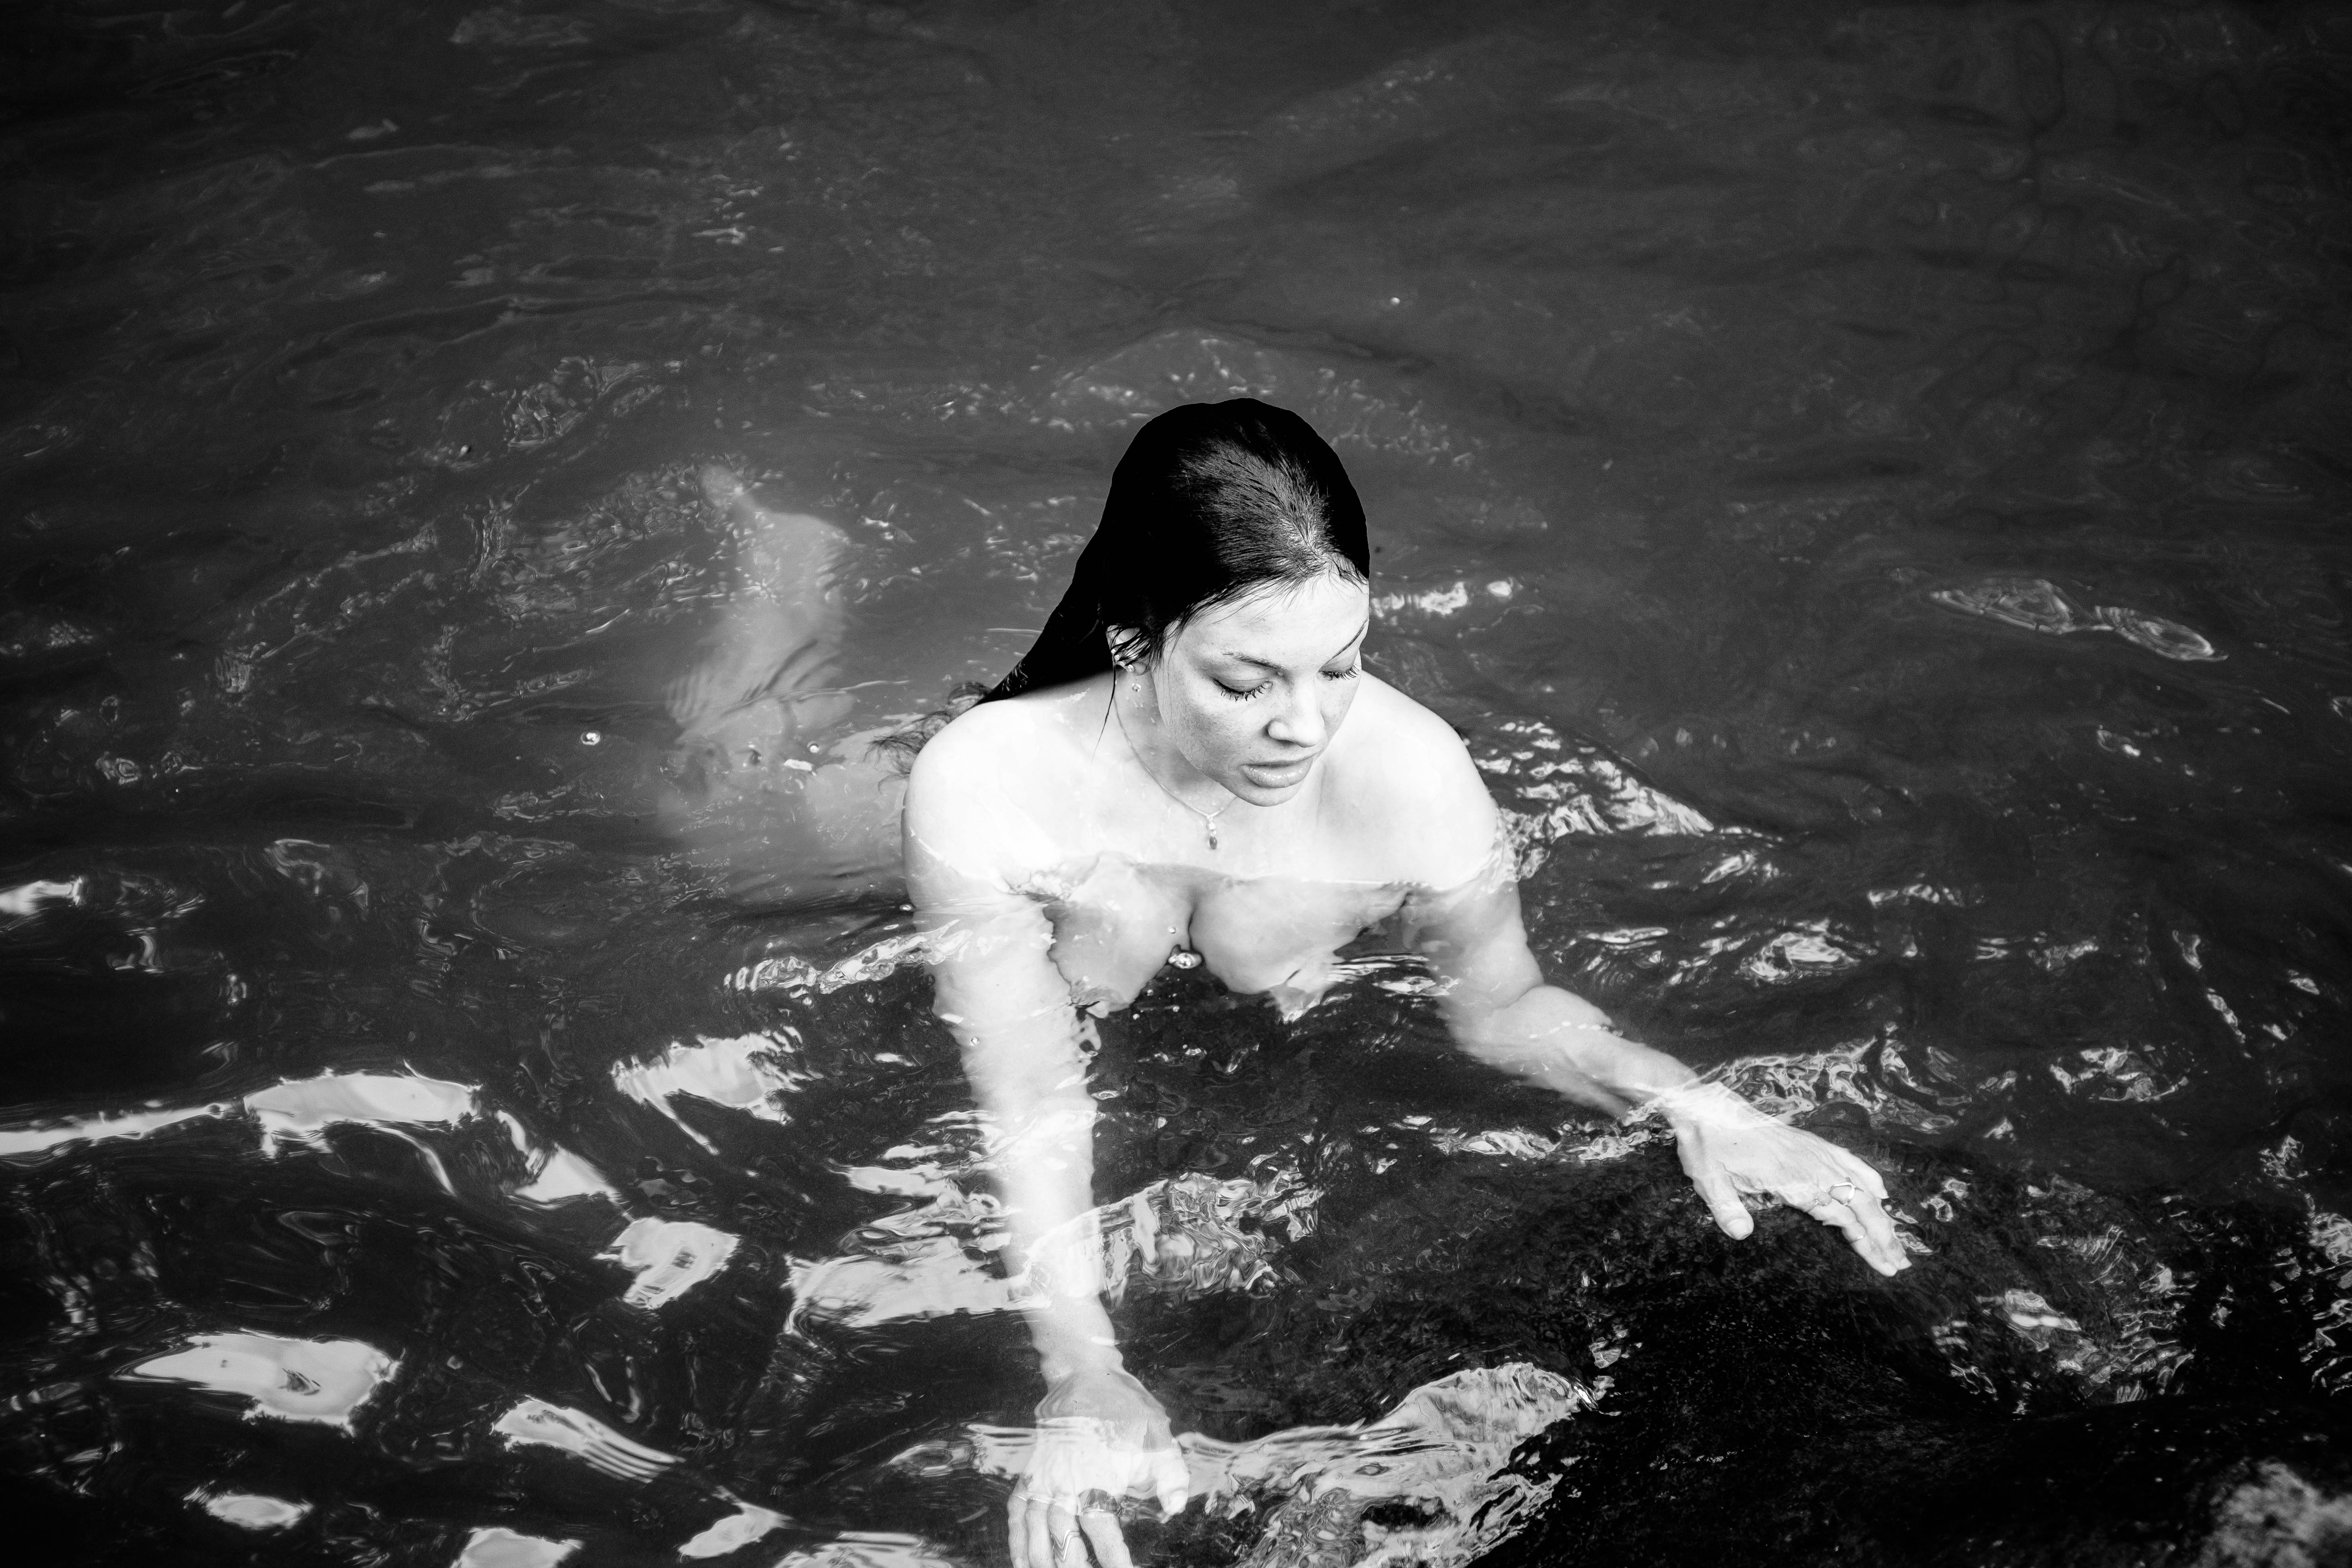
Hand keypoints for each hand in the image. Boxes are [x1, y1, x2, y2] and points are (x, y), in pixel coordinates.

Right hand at [1008, 1366, 1189, 1567]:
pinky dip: (1015, 1541)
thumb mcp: (1157, 1437)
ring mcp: (1041, 1479)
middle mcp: (1063, 1484)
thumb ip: (1171, 1477)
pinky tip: (1020, 1562)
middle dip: (1073, 1566)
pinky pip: (1015, 1512)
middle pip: (1063, 1539)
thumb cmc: (1124, 1408)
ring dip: (1043, 1561)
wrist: (1084, 1374)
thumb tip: (1175, 1509)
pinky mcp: (1029, 1473)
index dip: (1114, 1560)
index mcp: (1095, 1479)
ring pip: (1035, 1532)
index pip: (1103, 1533)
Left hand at [1663, 1085, 1908, 1275]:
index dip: (1863, 1240)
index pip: (1838, 1213)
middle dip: (1883, 1235)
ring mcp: (1813, 1150)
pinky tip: (1882, 1193)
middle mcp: (1810, 1162)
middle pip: (1859, 1202)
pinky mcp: (1810, 1142)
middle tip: (1901, 1264)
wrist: (1704, 1108)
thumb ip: (1727, 1208)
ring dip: (1881, 1214)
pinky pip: (1848, 1159)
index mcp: (1791, 1175)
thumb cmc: (1707, 1146)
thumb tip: (1741, 1234)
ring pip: (1859, 1184)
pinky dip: (1869, 1177)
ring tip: (1897, 1242)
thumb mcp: (1709, 1179)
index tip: (1882, 1264)